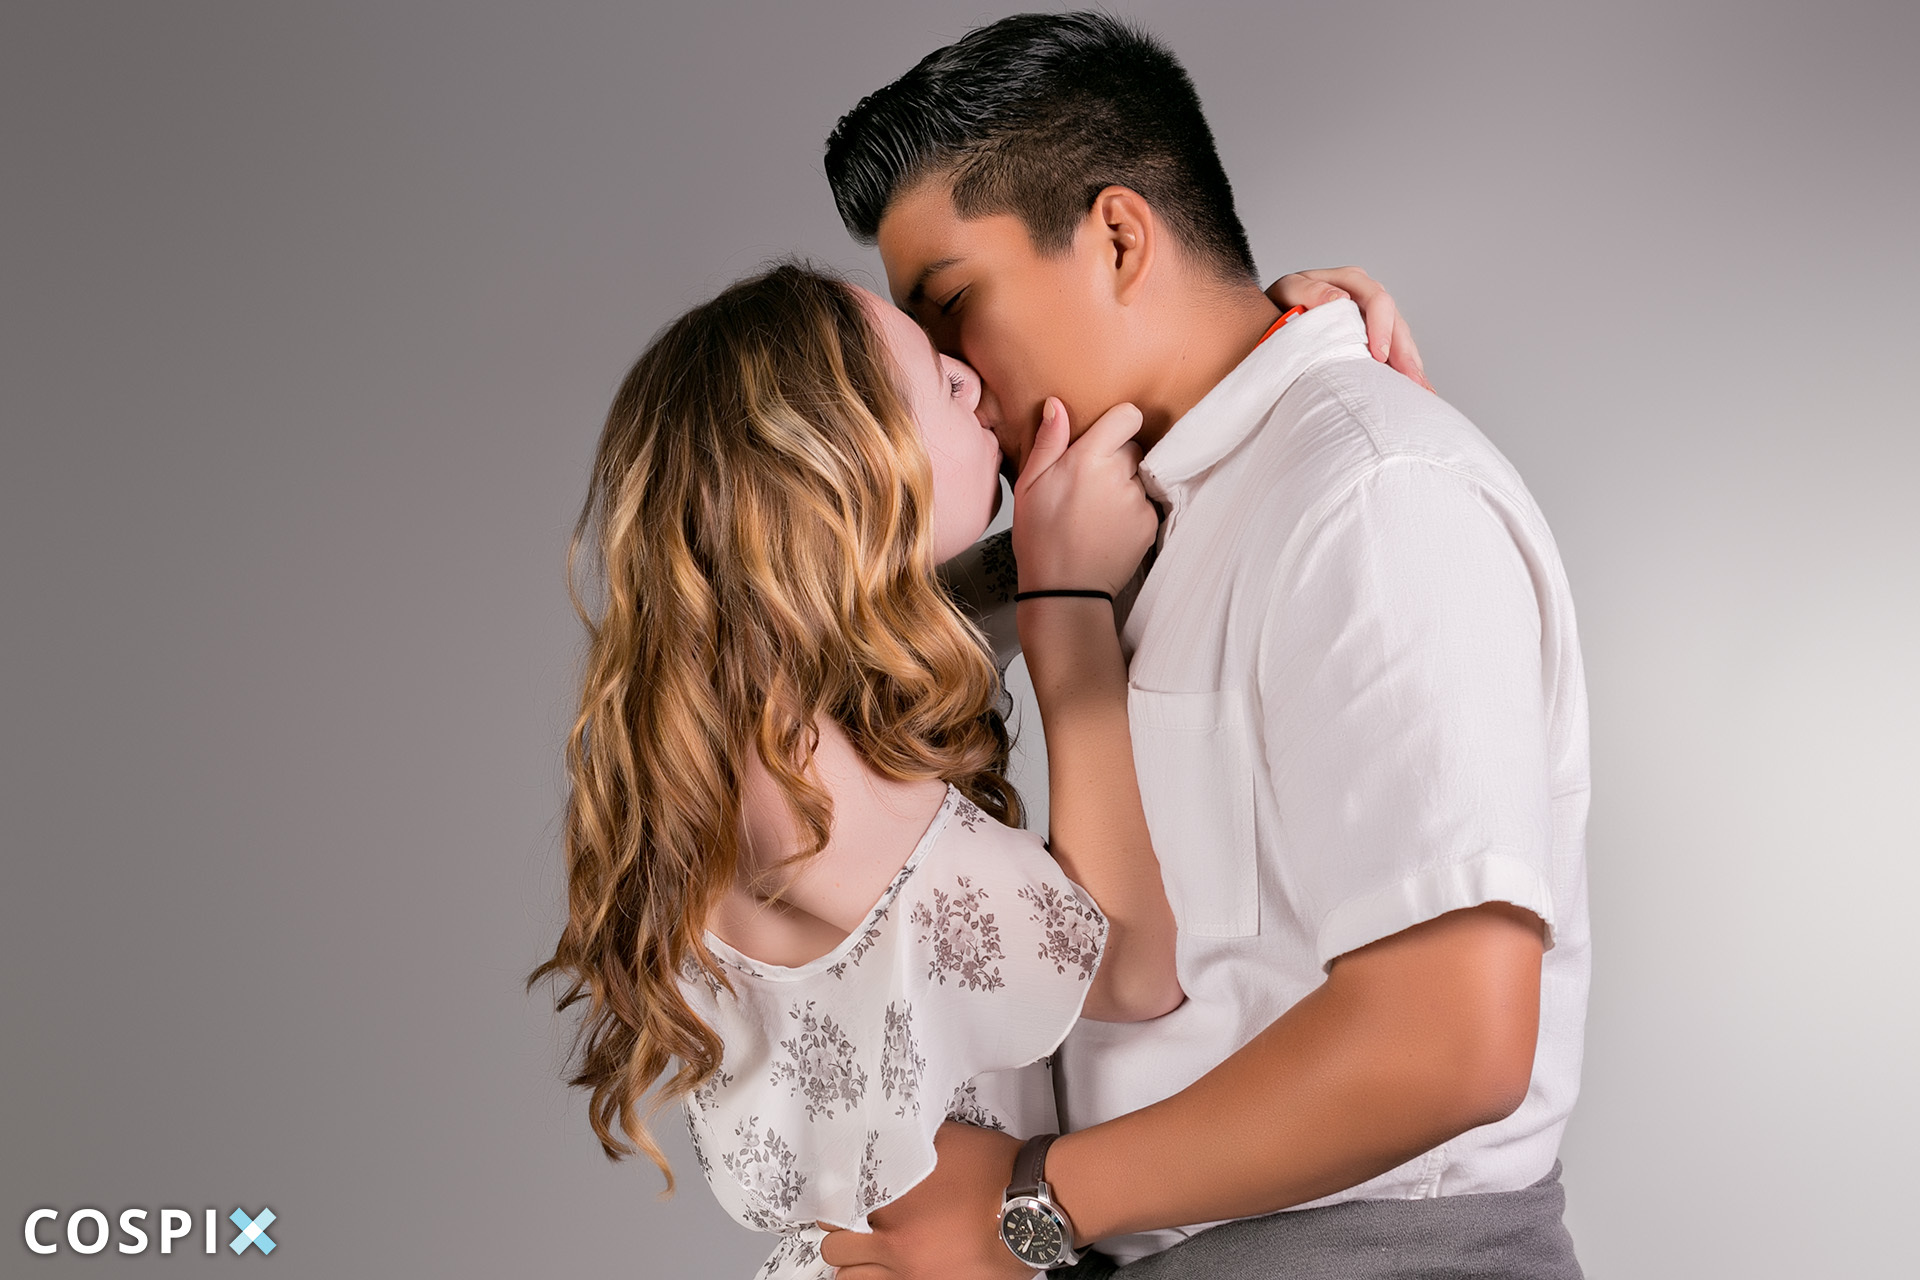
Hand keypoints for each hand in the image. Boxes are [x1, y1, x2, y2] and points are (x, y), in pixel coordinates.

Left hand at [818, 1122, 1027, 1278]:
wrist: (1033, 1206)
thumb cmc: (997, 1175)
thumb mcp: (942, 1141)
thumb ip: (905, 1146)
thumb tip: (884, 1140)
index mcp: (892, 1205)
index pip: (834, 1211)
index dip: (832, 1205)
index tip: (838, 1202)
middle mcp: (896, 1245)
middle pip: (835, 1250)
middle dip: (840, 1236)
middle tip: (852, 1227)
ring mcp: (913, 1273)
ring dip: (855, 1266)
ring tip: (868, 1254)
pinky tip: (893, 1269)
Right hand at [1010, 397, 1156, 597]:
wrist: (1065, 591)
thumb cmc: (1040, 538)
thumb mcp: (1030, 486)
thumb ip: (1048, 442)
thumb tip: (1058, 405)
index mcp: (1088, 459)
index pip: (1128, 416)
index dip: (1118, 422)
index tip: (1106, 434)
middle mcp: (1120, 475)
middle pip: (1132, 447)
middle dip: (1116, 457)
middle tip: (1090, 482)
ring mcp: (1138, 500)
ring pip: (1139, 476)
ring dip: (1124, 485)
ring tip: (1097, 511)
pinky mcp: (1150, 523)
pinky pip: (1146, 502)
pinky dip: (1131, 510)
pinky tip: (1108, 527)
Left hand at [1267, 266, 1431, 390]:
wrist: (1269, 319)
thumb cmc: (1278, 303)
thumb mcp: (1287, 291)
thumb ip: (1308, 291)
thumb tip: (1339, 298)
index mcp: (1351, 281)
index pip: (1377, 300)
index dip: (1382, 327)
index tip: (1379, 355)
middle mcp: (1367, 298)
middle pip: (1396, 323)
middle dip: (1406, 352)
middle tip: (1412, 379)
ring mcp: (1373, 320)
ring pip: (1400, 340)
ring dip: (1411, 365)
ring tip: (1421, 391)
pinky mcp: (1372, 340)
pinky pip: (1394, 354)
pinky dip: (1404, 372)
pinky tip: (1415, 390)